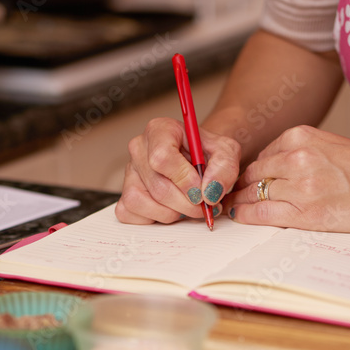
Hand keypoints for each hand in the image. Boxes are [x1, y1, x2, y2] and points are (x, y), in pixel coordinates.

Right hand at [116, 117, 240, 224]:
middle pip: (158, 187)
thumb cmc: (207, 153)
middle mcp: (139, 149)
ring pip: (143, 203)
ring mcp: (129, 173)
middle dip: (187, 204)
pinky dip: (154, 219)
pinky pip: (131, 214)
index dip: (184, 180)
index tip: (202, 192)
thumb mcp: (226, 152)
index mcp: (160, 130)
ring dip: (172, 213)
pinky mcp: (124, 195)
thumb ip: (224, 167)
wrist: (198, 161)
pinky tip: (170, 209)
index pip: (162, 158)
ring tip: (187, 205)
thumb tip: (210, 191)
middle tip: (204, 206)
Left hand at [225, 125, 349, 231]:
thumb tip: (268, 170)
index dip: (250, 173)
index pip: (261, 156)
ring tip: (234, 209)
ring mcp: (301, 185)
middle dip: (241, 188)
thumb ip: (299, 153)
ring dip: (241, 203)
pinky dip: (247, 216)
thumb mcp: (331, 146)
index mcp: (302, 135)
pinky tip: (241, 217)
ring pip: (253, 194)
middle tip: (229, 198)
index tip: (243, 184)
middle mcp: (298, 156)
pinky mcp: (306, 213)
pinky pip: (261, 214)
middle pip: (252, 174)